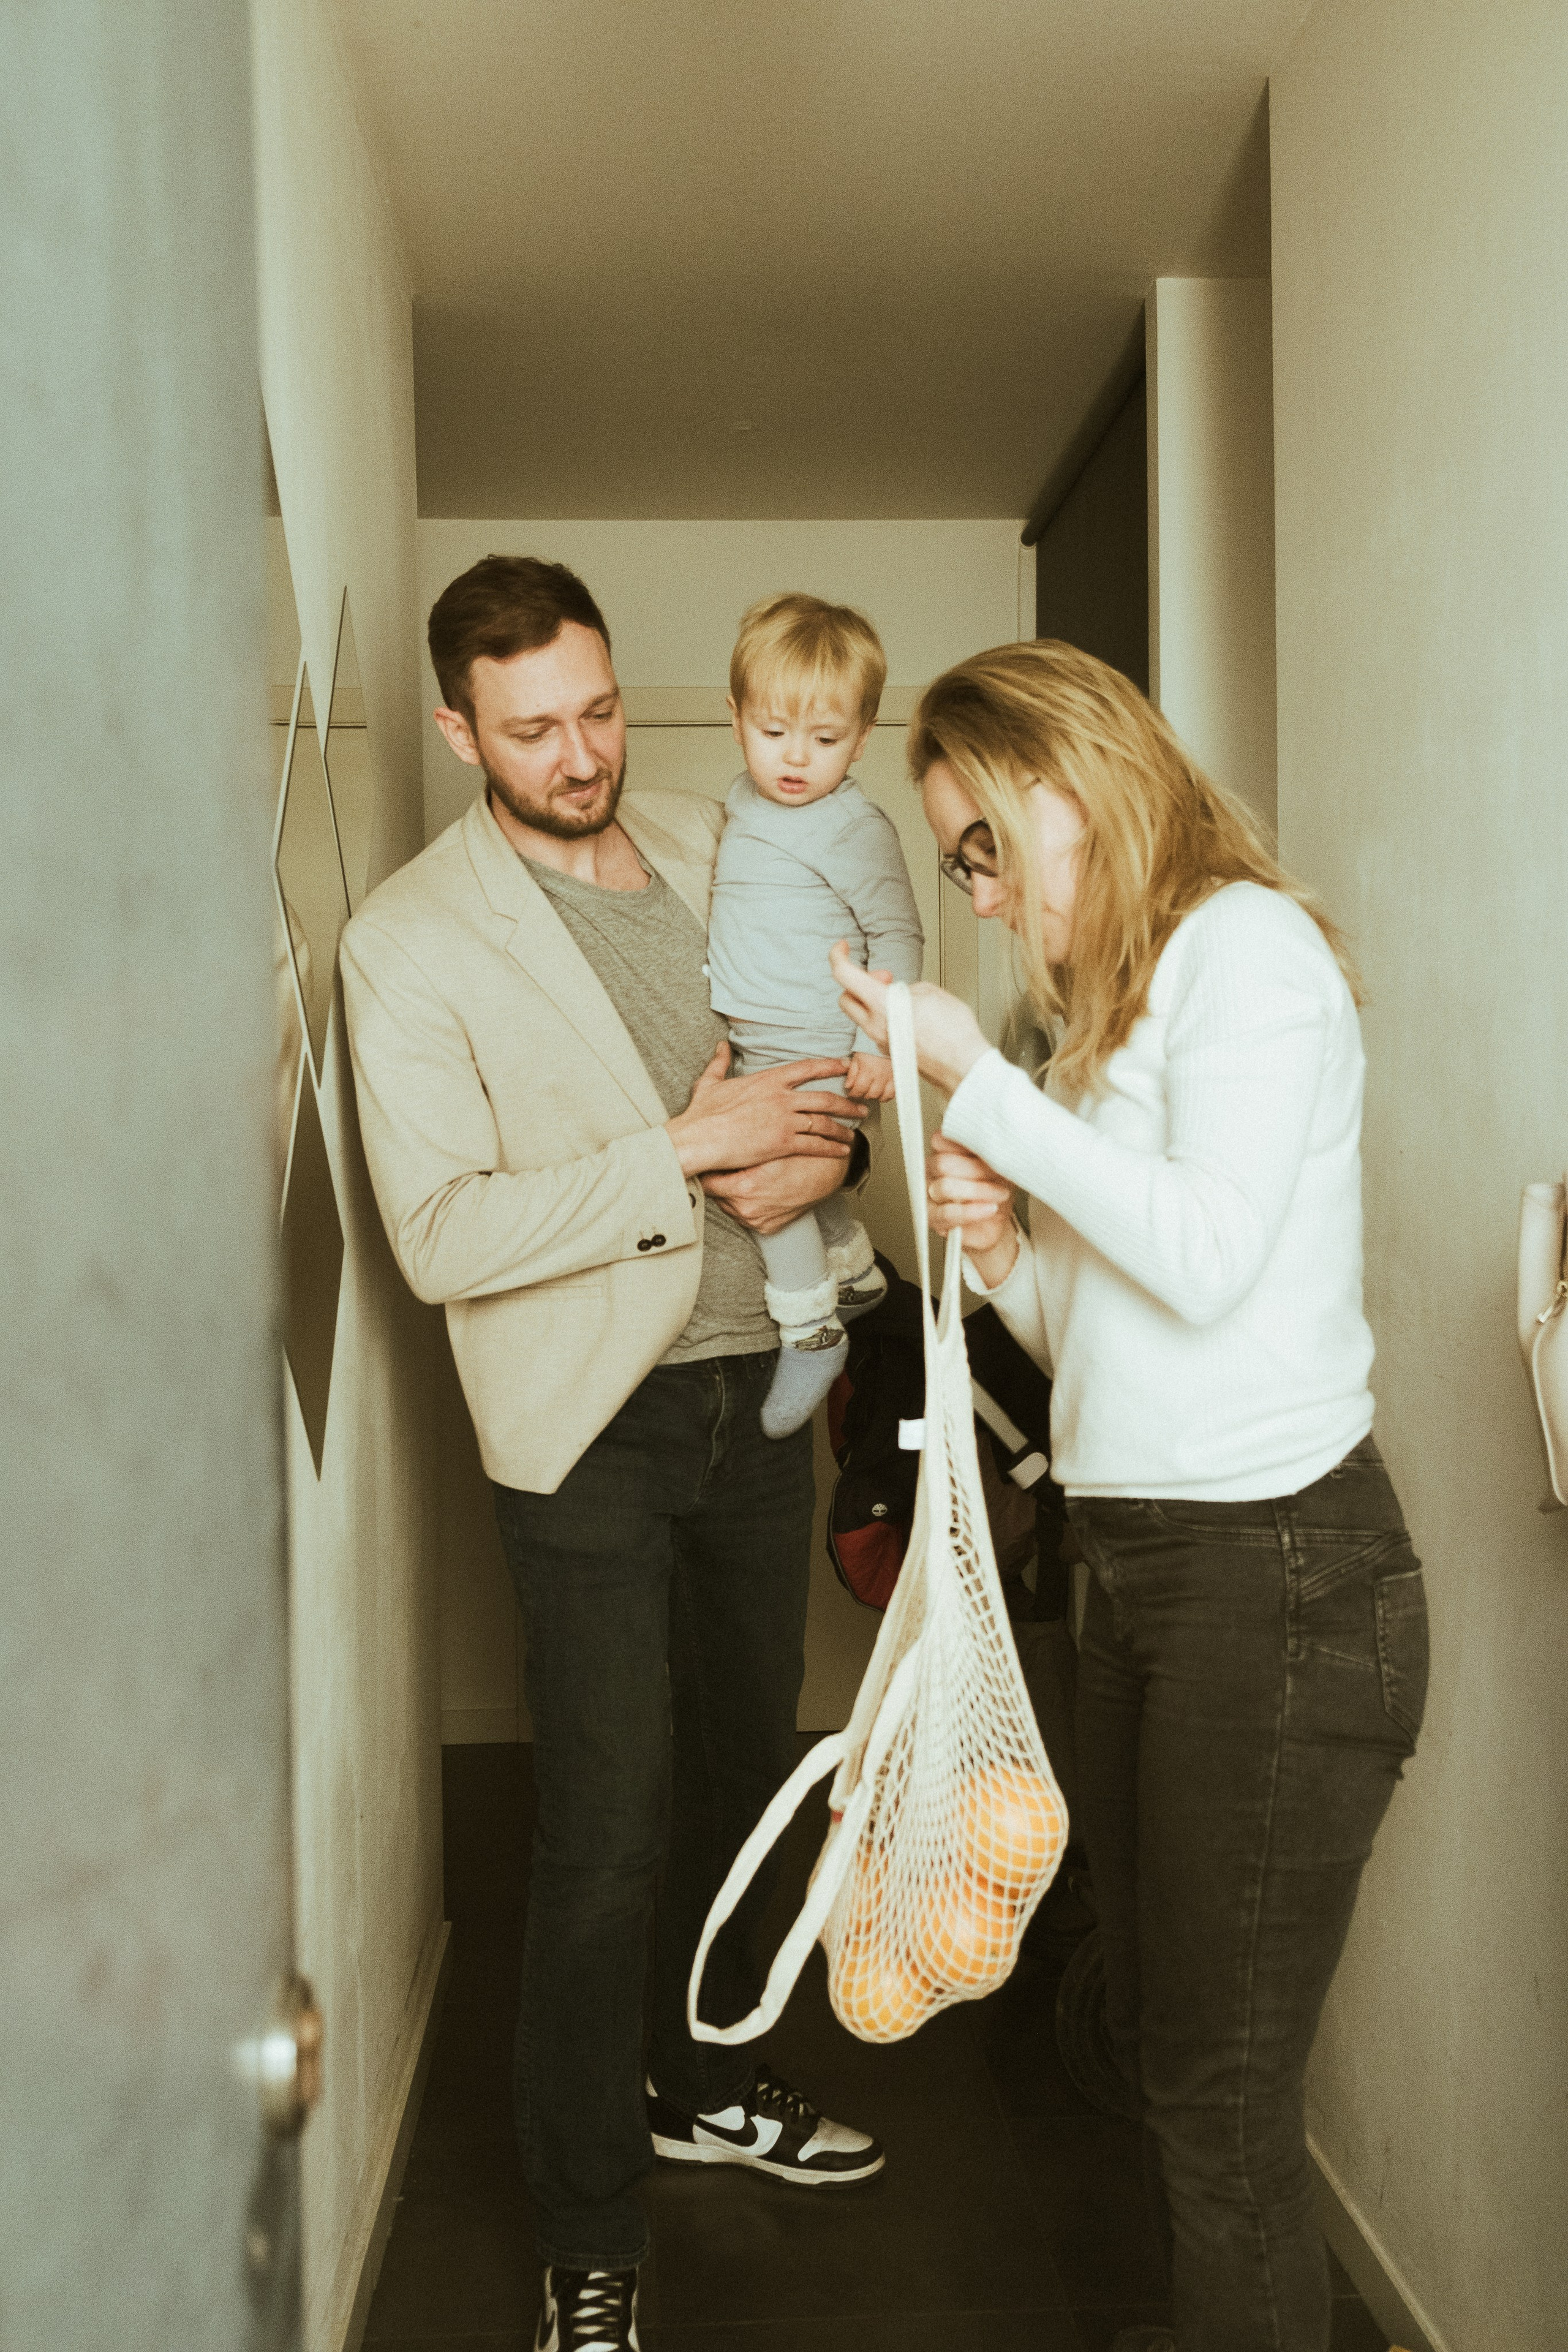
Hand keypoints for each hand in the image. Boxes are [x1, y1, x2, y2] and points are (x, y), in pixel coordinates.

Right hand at [667, 1043, 865, 1176]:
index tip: (846, 1065)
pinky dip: (832, 1148)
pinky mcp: (784, 1143)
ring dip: (842, 1128)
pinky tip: (842, 1151)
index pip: (807, 1068)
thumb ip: (720, 1062)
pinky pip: (815, 1145)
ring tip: (854, 1132)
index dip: (830, 1066)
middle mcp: (782, 1097)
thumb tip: (721, 1046)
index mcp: (768, 1080)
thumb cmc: (702, 1113)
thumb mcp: (710, 1082)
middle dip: (846, 1102)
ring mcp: (785, 1121)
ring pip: (824, 1122)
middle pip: (824, 1097)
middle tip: (861, 1105)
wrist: (699, 1138)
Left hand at [703, 1154, 851, 1235]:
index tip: (704, 1159)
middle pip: (716, 1194)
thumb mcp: (767, 1147)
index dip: (705, 1167)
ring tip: (742, 1174)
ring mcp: (757, 1222)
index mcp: (746, 1188)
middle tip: (724, 1162)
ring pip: (728, 1205)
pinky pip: (745, 1215)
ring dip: (731, 1191)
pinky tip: (756, 1188)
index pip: (707, 1181)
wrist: (830, 1172)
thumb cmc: (801, 1155)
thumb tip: (710, 1149)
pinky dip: (746, 1203)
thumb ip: (736, 1150)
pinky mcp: (766, 1229)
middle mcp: (748, 1210)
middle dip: (719, 1178)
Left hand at [830, 942, 989, 1095]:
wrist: (963, 1067)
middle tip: (883, 977)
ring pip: (862, 1015)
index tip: (843, 947)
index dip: (838, 956)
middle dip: (859, 983)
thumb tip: (903, 995)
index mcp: (882, 1006)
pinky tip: (907, 1015)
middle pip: (846, 998)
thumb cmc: (953, 1034)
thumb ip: (908, 988)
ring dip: (873, 1000)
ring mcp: (881, 1042)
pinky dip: (885, 1017)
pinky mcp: (890, 1052)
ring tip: (901, 996)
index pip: (844, 976)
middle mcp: (875, 1027)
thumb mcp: (932, 993)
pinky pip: (878, 1029)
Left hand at [844, 1051, 896, 1102]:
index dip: (854, 1093)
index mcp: (868, 1070)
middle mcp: (880, 1075)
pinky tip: (883, 1091)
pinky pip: (894, 1092)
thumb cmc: (870, 1048)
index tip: (852, 1092)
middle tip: (862, 1091)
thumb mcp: (857, 1058)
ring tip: (872, 1091)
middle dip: (865, 1095)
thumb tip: (848, 1086)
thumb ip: (852, 1073)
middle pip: (872, 1094)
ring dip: (877, 1096)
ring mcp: (890, 1077)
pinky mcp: (898, 1077)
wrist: (885, 1039)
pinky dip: (888, 1095)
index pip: (860, 1089)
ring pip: (884, 1096)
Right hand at [926, 1131, 1018, 1285]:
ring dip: (978, 1191)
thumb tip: (997, 1142)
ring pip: (945, 1187)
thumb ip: (991, 1152)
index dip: (965, 1146)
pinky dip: (972, 1211)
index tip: (989, 1151)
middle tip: (999, 1175)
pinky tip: (989, 1208)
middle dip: (976, 1170)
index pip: (940, 1140)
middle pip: (943, 1163)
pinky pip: (948, 1213)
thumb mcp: (1000, 1164)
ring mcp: (928, 1194)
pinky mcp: (932, 1218)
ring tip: (999, 1194)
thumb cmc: (996, 1189)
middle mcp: (931, 1170)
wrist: (997, 1220)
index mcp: (943, 1151)